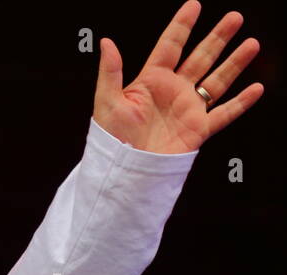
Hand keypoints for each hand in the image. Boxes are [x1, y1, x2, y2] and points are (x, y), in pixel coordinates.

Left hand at [94, 1, 262, 153]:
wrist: (124, 171)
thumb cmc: (111, 139)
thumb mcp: (107, 102)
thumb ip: (110, 71)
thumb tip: (106, 42)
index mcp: (151, 81)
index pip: (169, 46)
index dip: (181, 26)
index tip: (194, 5)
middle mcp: (173, 92)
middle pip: (200, 58)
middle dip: (217, 38)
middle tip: (235, 17)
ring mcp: (187, 110)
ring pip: (216, 81)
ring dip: (234, 63)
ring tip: (252, 43)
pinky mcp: (197, 130)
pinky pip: (224, 114)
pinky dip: (241, 103)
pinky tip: (256, 88)